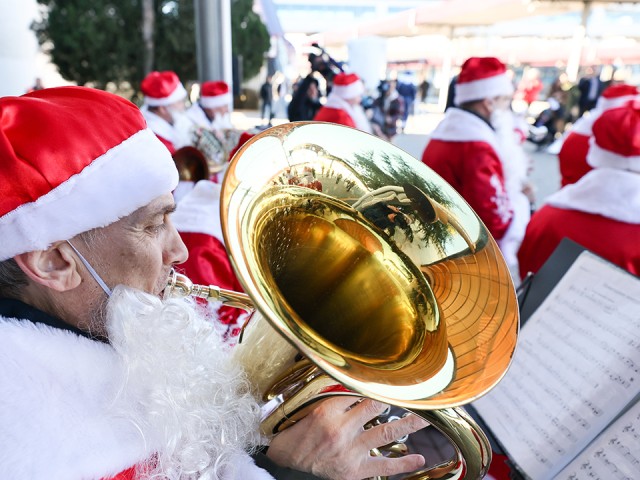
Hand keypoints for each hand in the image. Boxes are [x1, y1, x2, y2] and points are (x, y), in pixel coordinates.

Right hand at [266, 396, 427, 479]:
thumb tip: (353, 381)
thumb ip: (334, 396)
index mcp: (328, 410)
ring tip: (425, 418)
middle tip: (413, 392)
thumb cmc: (298, 433)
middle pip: (376, 407)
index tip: (391, 380)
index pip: (359, 392)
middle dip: (396, 398)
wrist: (286, 460)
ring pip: (386, 432)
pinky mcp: (355, 469)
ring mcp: (350, 450)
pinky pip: (384, 465)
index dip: (375, 386)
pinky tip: (419, 458)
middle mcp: (341, 429)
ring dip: (408, 424)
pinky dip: (403, 463)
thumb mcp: (310, 407)